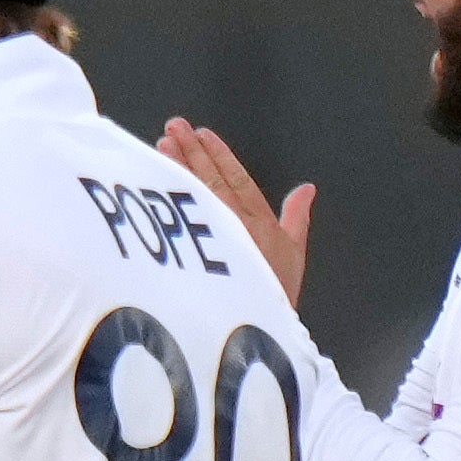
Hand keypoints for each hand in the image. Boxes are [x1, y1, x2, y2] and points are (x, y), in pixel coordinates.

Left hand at [155, 120, 315, 310]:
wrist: (261, 334)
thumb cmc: (276, 299)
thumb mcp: (294, 256)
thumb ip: (297, 218)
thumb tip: (306, 189)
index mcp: (261, 224)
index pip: (237, 180)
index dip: (219, 155)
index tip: (202, 134)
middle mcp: (238, 226)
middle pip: (212, 180)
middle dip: (192, 151)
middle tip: (174, 126)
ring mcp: (216, 240)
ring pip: (194, 195)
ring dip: (178, 166)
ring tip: (163, 143)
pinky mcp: (196, 256)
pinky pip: (179, 217)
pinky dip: (168, 195)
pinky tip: (154, 179)